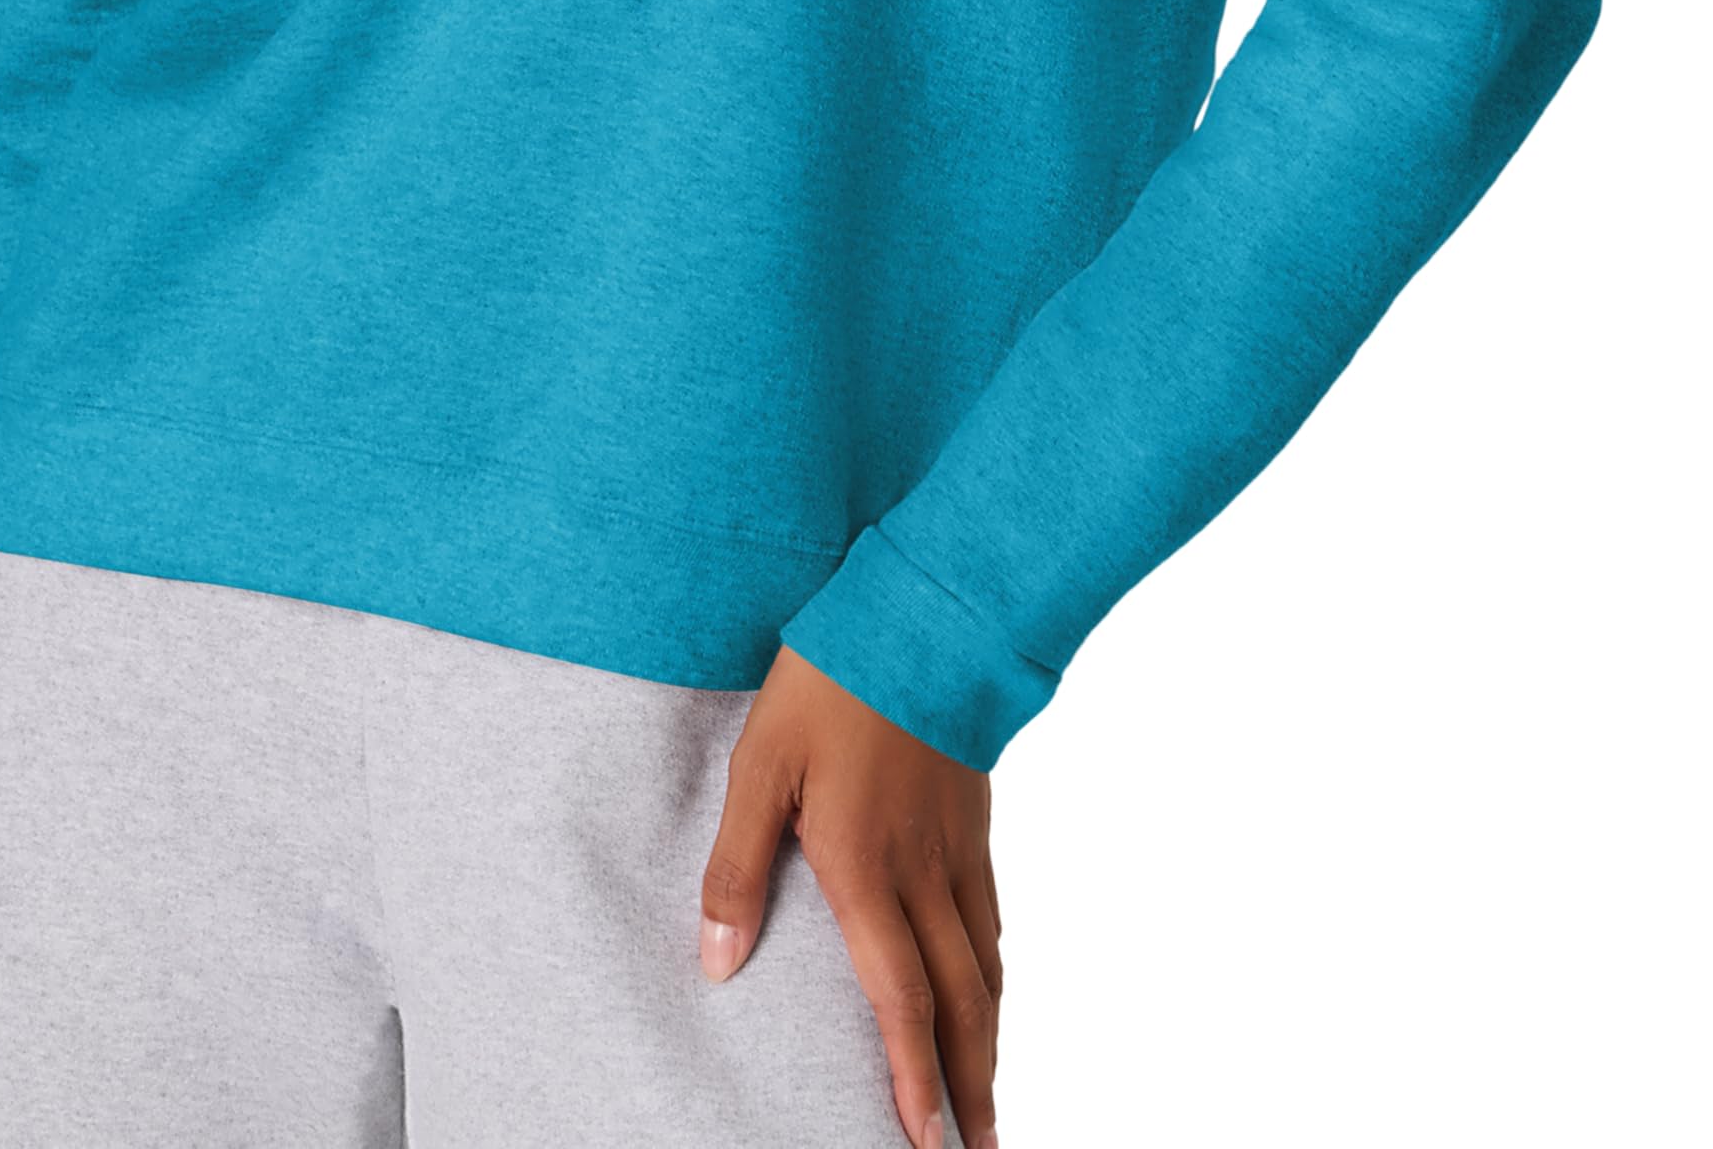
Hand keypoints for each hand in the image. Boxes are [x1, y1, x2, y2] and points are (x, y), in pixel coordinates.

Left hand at [701, 646, 1001, 1148]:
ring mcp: (959, 847)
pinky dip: (995, 973)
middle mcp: (924, 873)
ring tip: (987, 1093)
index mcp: (866, 869)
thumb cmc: (829, 686)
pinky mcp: (974, 818)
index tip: (924, 1143)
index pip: (900, 1001)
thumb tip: (717, 966)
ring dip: (990, 1040)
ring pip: (987, 966)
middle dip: (969, 1086)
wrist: (919, 615)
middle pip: (963, 1004)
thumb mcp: (758, 767)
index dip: (912, 1078)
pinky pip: (993, 917)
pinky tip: (988, 986)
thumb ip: (738, 870)